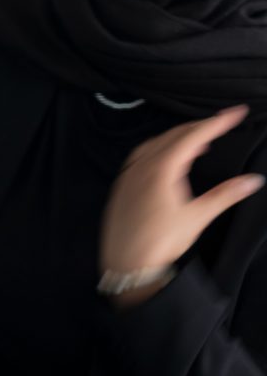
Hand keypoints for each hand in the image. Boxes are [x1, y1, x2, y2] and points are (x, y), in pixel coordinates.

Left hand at [100, 105, 263, 306]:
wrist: (126, 262)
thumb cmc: (160, 241)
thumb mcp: (197, 217)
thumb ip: (225, 195)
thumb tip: (253, 180)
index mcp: (161, 169)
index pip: (193, 136)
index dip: (216, 122)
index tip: (236, 112)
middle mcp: (142, 166)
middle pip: (173, 136)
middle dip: (199, 127)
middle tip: (222, 123)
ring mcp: (129, 174)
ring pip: (155, 144)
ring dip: (178, 137)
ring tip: (200, 141)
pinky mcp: (122, 184)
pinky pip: (141, 155)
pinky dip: (159, 149)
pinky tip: (167, 159)